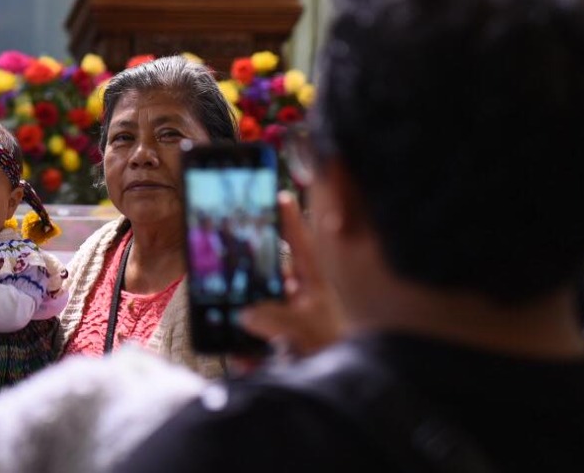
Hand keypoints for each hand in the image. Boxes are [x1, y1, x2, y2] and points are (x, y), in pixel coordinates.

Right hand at [239, 191, 345, 360]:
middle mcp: (305, 299)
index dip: (291, 220)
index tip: (281, 196)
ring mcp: (296, 321)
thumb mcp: (304, 333)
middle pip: (275, 273)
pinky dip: (250, 347)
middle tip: (233, 257)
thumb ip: (274, 320)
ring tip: (233, 314)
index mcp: (315, 287)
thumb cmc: (337, 354)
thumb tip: (246, 313)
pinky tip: (243, 357)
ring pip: (265, 305)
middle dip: (253, 270)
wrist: (350, 389)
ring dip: (249, 312)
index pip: (301, 246)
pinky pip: (261, 337)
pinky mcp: (286, 342)